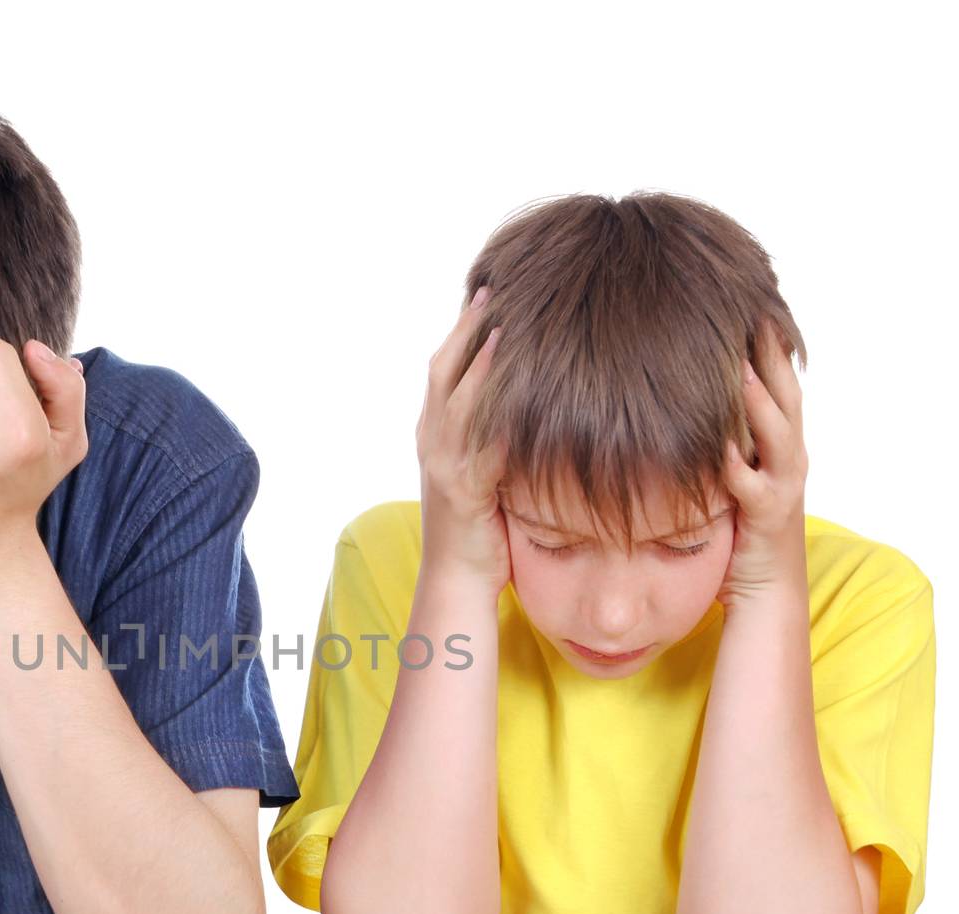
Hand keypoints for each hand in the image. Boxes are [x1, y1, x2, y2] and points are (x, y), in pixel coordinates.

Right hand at [416, 286, 510, 592]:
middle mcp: (432, 441)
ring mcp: (444, 464)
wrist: (456, 580)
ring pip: (457, 399)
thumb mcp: (480, 470)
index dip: (461, 328)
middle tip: (492, 288)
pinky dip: (496, 415)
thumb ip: (491, 433)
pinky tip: (519, 391)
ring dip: (479, 359)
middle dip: (466, 328)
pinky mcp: (464, 489)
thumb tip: (526, 399)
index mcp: (433, 433)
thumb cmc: (477, 529)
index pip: (442, 368)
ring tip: (504, 322)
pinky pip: (481, 444)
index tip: (486, 292)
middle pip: (443, 370)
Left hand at [716, 320, 809, 609]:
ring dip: (757, 401)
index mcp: (781, 443)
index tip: (750, 303)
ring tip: (738, 366)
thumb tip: (681, 401)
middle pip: (784, 394)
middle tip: (754, 312)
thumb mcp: (731, 472)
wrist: (764, 592)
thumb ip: (721, 438)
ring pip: (777, 433)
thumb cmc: (739, 531)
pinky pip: (752, 486)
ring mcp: (783, 484)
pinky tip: (720, 446)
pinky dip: (738, 465)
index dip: (768, 344)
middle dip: (771, 355)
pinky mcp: (769, 516)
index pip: (777, 382)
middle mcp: (789, 457)